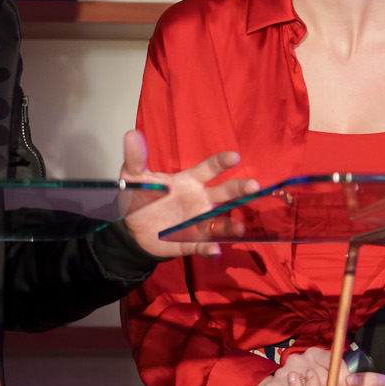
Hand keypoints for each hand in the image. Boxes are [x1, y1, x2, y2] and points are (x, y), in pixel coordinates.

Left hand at [118, 129, 260, 257]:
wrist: (130, 229)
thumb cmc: (139, 198)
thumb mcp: (133, 177)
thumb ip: (135, 158)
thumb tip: (131, 135)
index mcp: (189, 181)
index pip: (209, 169)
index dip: (222, 162)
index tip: (234, 157)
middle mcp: (199, 200)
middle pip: (224, 193)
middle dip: (240, 189)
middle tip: (254, 186)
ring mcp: (197, 221)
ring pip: (220, 222)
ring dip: (231, 225)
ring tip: (240, 228)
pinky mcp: (190, 241)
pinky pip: (203, 245)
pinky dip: (209, 248)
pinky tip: (214, 251)